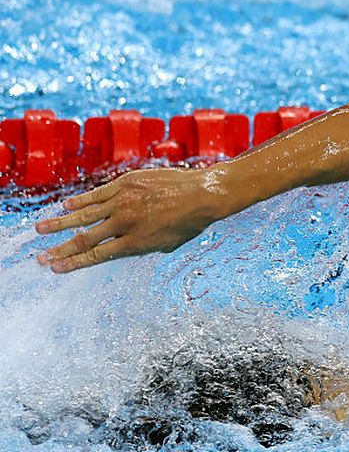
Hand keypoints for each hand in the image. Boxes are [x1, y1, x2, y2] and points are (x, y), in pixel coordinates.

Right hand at [35, 167, 230, 272]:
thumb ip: (140, 247)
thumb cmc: (189, 223)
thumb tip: (119, 248)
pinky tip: (66, 206)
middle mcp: (126, 223)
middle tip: (41, 256)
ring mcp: (125, 201)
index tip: (55, 268)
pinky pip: (98, 194)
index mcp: (136, 242)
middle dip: (60, 248)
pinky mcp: (127, 183)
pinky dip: (81, 200)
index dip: (74, 262)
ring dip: (60, 223)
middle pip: (85, 238)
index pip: (97, 255)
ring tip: (41, 229)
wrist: (204, 194)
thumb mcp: (166, 244)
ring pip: (85, 214)